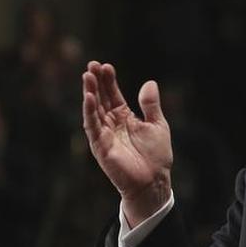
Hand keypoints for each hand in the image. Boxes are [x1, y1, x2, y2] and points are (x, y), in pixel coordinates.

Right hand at [81, 61, 172, 226]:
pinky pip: (92, 127)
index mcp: (124, 118)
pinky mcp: (100, 146)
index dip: (109, 81)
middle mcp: (112, 125)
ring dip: (90, 93)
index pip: (113, 95)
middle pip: (101, 99)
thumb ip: (151, 105)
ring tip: (87, 75)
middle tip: (91, 65)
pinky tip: (89, 97)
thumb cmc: (156, 157)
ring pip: (94, 110)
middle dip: (96, 82)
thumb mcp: (157, 125)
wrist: (154, 181)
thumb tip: (149, 82)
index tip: (106, 66)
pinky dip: (89, 112)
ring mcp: (104, 135)